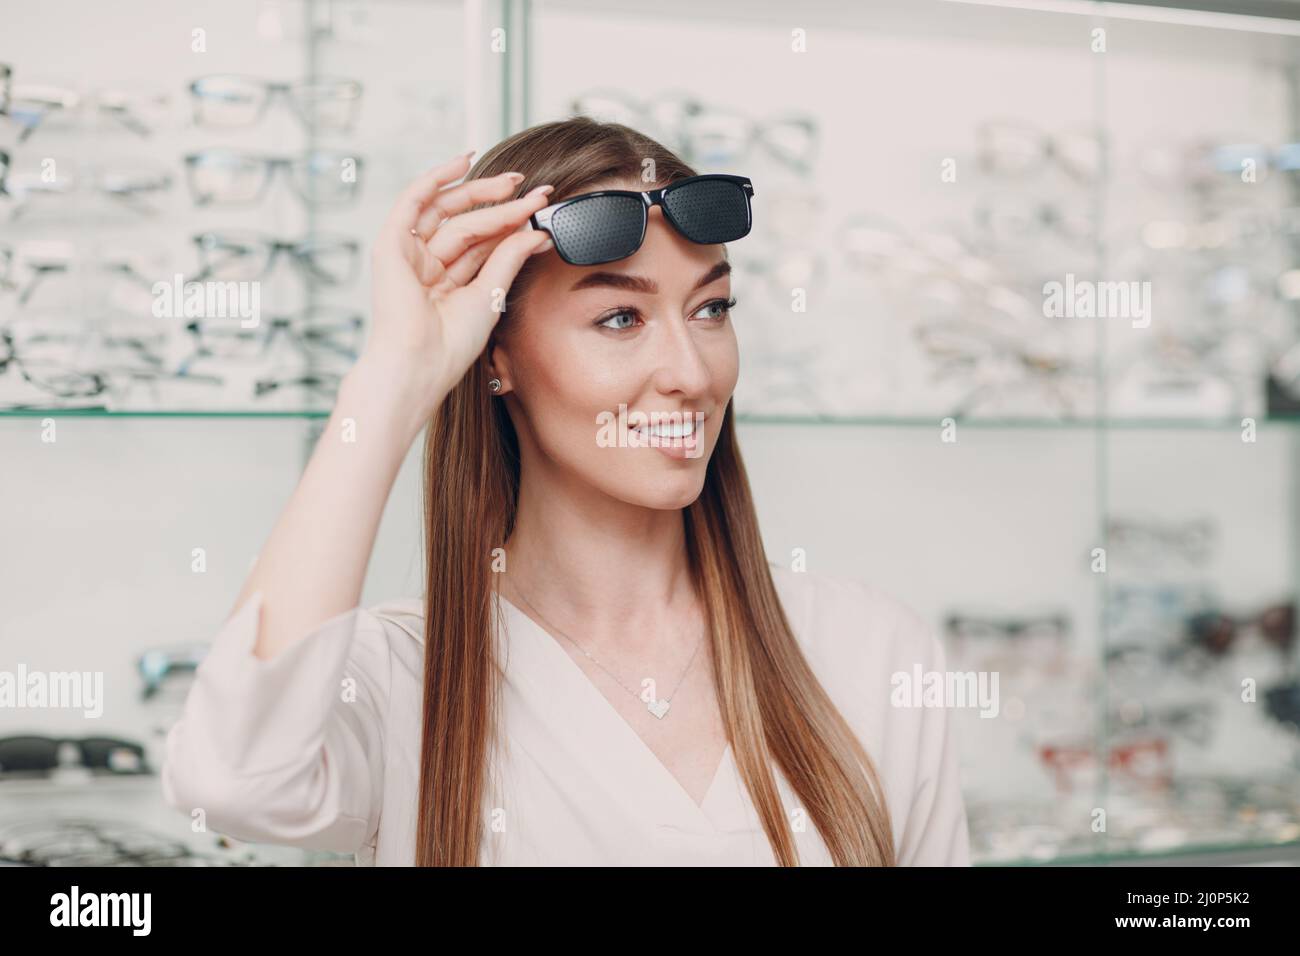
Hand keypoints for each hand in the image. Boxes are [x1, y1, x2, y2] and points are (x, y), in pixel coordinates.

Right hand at [361, 151, 553, 411]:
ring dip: (479, 191)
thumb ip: (509, 258)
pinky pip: (412, 200)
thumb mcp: (491, 294)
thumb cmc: (450, 345)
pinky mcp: (391, 244)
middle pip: (467, 221)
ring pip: (447, 210)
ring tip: (514, 181)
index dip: (513, 223)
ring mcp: (408, 253)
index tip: (544, 209)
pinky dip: (436, 178)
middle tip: (536, 192)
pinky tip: (462, 162)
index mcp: (448, 280)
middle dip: (501, 203)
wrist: (421, 364)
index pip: (484, 241)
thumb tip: (537, 231)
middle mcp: (427, 264)